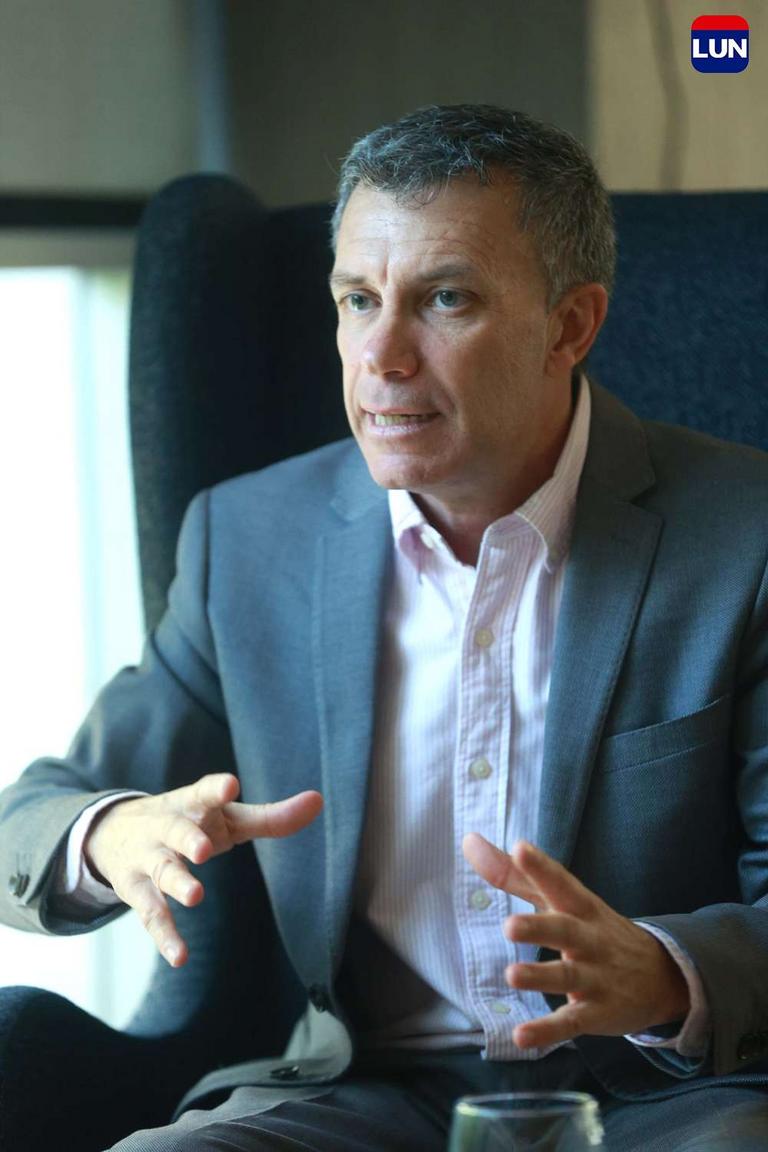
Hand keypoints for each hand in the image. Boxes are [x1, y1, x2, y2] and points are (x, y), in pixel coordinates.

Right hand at [85, 773, 322, 966]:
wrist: (113, 831)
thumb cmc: (189, 822)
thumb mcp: (226, 816)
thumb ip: (270, 816)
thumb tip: (319, 802)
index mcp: (192, 804)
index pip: (204, 792)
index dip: (216, 789)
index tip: (230, 785)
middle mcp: (166, 828)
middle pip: (176, 832)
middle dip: (189, 840)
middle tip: (205, 850)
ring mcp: (148, 858)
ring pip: (162, 871)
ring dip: (177, 883)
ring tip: (197, 896)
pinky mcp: (135, 889)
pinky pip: (150, 915)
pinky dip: (164, 937)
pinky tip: (180, 957)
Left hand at [462, 834, 689, 1048]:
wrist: (661, 977)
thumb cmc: (594, 929)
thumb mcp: (561, 900)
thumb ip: (514, 875)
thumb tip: (469, 841)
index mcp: (580, 907)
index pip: (560, 882)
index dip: (541, 867)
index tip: (521, 849)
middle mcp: (589, 938)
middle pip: (564, 928)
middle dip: (539, 927)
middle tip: (509, 926)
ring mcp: (595, 976)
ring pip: (567, 975)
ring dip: (539, 976)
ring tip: (511, 975)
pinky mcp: (596, 1013)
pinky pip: (571, 1022)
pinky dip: (548, 1031)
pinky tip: (521, 1036)